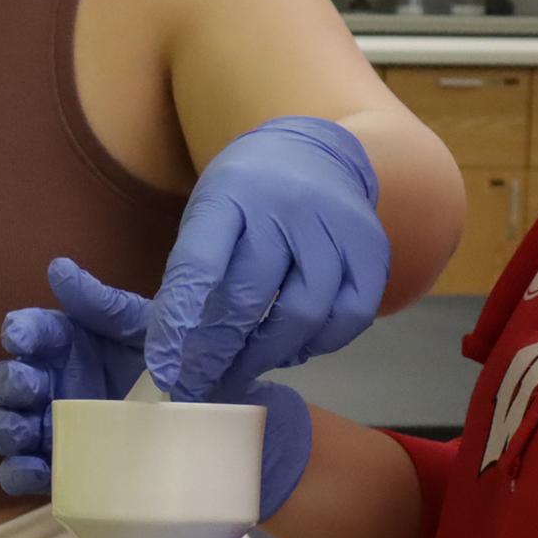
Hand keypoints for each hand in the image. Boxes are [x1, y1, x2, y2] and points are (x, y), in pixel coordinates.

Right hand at [0, 259, 312, 517]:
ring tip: (23, 430)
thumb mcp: (146, 326)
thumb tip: (58, 268)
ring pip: (6, 428)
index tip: (20, 337)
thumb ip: (103, 302)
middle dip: (9, 382)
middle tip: (28, 386)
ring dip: (5, 428)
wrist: (212, 410)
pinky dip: (19, 472)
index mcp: (67, 342)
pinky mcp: (61, 467)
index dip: (20, 332)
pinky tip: (36, 467)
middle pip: (8, 381)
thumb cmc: (174, 359)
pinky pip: (24, 474)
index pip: (30, 332)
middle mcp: (52, 382)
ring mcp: (54, 427)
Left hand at [146, 117, 388, 399]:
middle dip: (218, 352)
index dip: (180, 321)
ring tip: (242, 370)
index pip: (200, 262)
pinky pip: (349, 317)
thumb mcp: (210, 213)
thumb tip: (176, 353)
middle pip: (249, 296)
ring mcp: (334, 226)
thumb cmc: (248, 195)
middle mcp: (285, 205)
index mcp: (231, 192)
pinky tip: (294, 347)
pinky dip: (318, 344)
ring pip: (302, 314)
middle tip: (198, 384)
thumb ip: (195, 274)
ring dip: (267, 355)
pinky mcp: (371, 248)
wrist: (315, 153)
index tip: (167, 366)